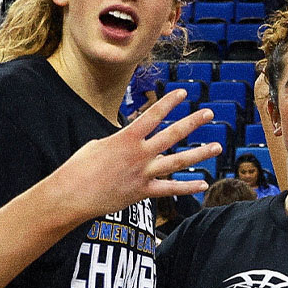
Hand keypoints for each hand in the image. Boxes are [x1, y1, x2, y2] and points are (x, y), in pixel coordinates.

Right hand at [49, 90, 220, 219]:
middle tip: (209, 113)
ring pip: (178, 162)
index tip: (183, 92)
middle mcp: (139, 154)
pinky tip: (204, 183)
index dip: (168, 102)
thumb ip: (120, 141)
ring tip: (217, 146)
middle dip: (192, 122)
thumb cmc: (79, 168)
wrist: (69, 195)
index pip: (152, 115)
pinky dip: (188, 187)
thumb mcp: (98, 145)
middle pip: (172, 135)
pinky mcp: (143, 192)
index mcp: (126, 138)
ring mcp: (143, 174)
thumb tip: (131, 142)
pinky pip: (170, 189)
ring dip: (200, 154)